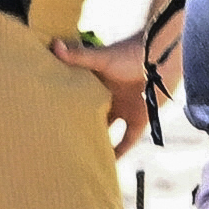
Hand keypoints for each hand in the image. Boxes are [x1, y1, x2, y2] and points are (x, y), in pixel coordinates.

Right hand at [53, 33, 152, 154]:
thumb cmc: (131, 52)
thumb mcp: (101, 58)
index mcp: (95, 84)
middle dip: (78, 131)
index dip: (64, 111)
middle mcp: (107, 98)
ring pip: (108, 132)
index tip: (46, 124)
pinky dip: (121, 151)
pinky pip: (128, 139)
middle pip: (90, 119)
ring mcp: (124, 109)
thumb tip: (53, 44)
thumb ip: (79, 56)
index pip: (75, 100)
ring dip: (99, 144)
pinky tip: (110, 163)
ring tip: (80, 160)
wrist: (162, 56)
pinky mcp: (140, 118)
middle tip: (59, 147)